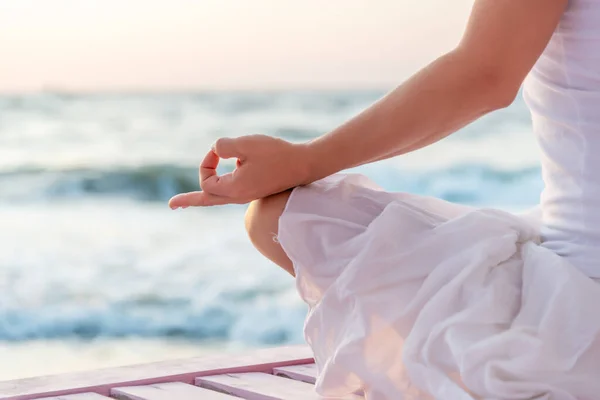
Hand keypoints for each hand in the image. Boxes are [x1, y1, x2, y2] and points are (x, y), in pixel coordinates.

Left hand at [168, 134, 311, 206]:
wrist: (304, 165)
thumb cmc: (277, 155)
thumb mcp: (246, 144)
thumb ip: (223, 145)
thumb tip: (216, 150)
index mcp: (234, 189)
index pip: (205, 181)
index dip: (206, 163)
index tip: (220, 151)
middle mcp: (238, 196)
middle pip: (207, 200)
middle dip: (188, 201)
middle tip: (171, 205)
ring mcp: (247, 194)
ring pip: (217, 198)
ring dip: (201, 197)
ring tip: (185, 203)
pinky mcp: (255, 188)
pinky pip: (229, 193)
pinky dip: (217, 190)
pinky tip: (215, 189)